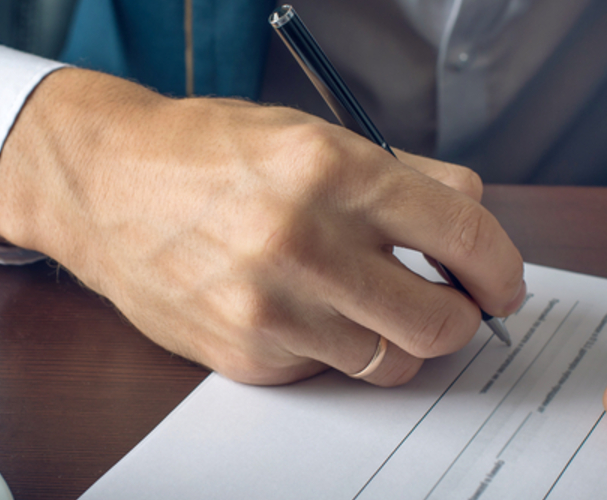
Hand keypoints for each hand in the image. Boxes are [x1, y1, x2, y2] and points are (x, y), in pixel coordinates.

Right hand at [0, 69, 526, 385]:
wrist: (104, 185)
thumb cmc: (206, 153)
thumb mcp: (312, 133)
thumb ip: (402, 175)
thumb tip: (472, 214)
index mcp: (331, 171)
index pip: (464, 235)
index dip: (502, 268)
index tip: (503, 282)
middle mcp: (303, 242)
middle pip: (440, 323)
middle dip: (461, 318)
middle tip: (451, 303)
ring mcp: (271, 308)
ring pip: (391, 361)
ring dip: (400, 340)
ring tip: (376, 305)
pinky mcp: (245, 355)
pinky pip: (327, 371)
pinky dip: (334, 347)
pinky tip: (305, 309)